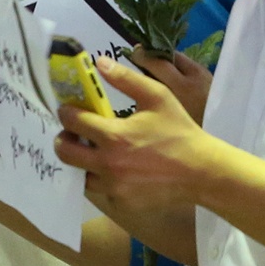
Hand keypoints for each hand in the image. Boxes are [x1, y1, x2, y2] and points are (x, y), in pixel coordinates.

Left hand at [52, 57, 219, 213]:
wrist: (201, 171)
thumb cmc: (180, 131)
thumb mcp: (157, 97)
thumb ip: (126, 79)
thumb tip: (99, 63)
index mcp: (114, 136)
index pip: (73, 121)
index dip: (66, 112)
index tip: (68, 109)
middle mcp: (108, 164)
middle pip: (65, 152)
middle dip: (63, 139)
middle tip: (72, 133)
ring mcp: (114, 187)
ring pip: (80, 174)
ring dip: (81, 161)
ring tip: (93, 152)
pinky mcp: (121, 203)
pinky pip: (100, 190)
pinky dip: (101, 179)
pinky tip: (114, 170)